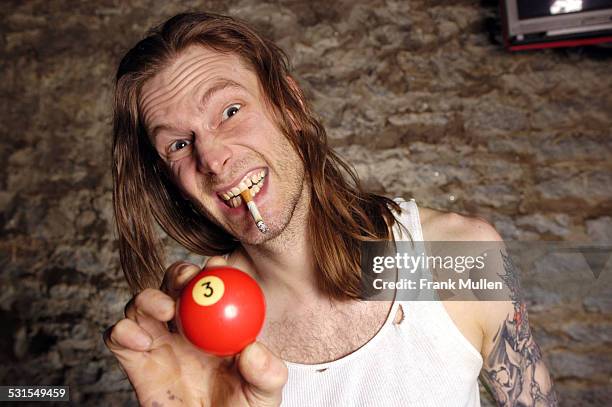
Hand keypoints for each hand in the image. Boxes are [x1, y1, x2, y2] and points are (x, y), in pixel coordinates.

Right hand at [103, 256, 286, 405]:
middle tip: (189, 280)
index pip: (213, 285)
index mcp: (216, 323)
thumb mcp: (264, 394)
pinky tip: (143, 341)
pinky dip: (123, 330)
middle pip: (173, 285)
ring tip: (166, 309)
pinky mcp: (134, 361)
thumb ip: (266, 374)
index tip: (220, 266)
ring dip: (149, 297)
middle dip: (179, 273)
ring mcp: (157, 341)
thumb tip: (252, 350)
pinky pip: (117, 337)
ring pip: (141, 303)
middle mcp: (184, 326)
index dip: (215, 270)